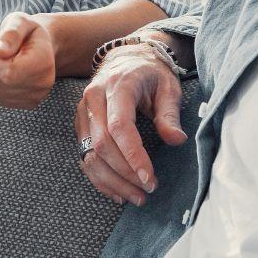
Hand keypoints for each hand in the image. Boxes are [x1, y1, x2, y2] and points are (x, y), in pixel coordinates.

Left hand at [0, 11, 57, 109]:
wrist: (41, 46)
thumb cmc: (27, 31)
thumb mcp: (19, 21)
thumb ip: (10, 34)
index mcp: (43, 63)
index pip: (8, 72)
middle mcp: (43, 83)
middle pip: (1, 82)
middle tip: (0, 51)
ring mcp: (36, 97)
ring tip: (4, 60)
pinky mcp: (27, 104)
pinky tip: (5, 72)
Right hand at [75, 45, 187, 205]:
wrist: (126, 59)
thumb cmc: (150, 74)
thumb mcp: (168, 87)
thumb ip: (170, 114)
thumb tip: (176, 140)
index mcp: (117, 86)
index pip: (120, 127)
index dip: (133, 156)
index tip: (149, 179)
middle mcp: (93, 99)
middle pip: (102, 144)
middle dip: (125, 173)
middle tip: (148, 190)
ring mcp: (83, 113)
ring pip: (90, 154)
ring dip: (112, 181)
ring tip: (136, 197)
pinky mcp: (81, 125)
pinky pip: (85, 156)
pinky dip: (100, 178)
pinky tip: (118, 192)